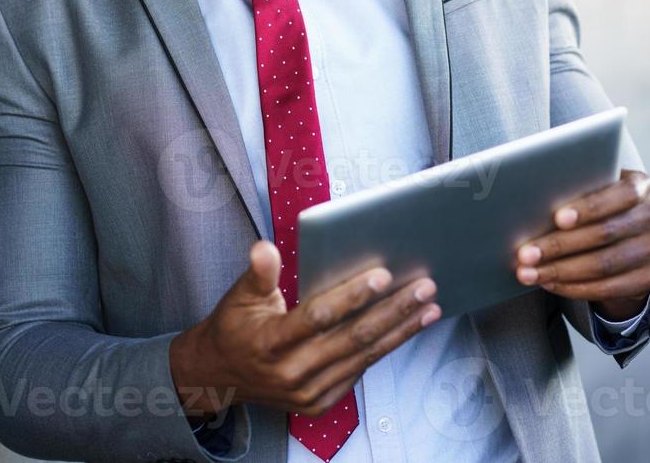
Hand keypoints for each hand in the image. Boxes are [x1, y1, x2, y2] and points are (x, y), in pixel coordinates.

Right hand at [168, 240, 440, 418]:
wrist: (220, 376)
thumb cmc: (234, 328)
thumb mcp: (238, 296)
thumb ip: (258, 273)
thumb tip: (267, 248)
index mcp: (270, 343)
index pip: (318, 317)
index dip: (352, 296)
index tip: (383, 275)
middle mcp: (291, 373)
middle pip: (353, 338)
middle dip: (393, 311)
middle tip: (424, 287)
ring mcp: (308, 392)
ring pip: (363, 357)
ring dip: (400, 331)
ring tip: (429, 307)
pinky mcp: (319, 402)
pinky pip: (358, 371)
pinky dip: (385, 348)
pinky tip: (406, 328)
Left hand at [512, 168, 649, 320]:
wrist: (632, 236)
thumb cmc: (600, 206)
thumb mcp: (595, 190)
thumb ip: (577, 190)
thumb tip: (533, 202)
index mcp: (641, 185)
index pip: (619, 195)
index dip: (588, 208)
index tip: (557, 219)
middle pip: (605, 234)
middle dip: (560, 246)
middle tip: (526, 254)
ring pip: (604, 264)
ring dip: (560, 272)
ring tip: (529, 273)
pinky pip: (610, 288)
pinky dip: (575, 288)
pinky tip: (550, 284)